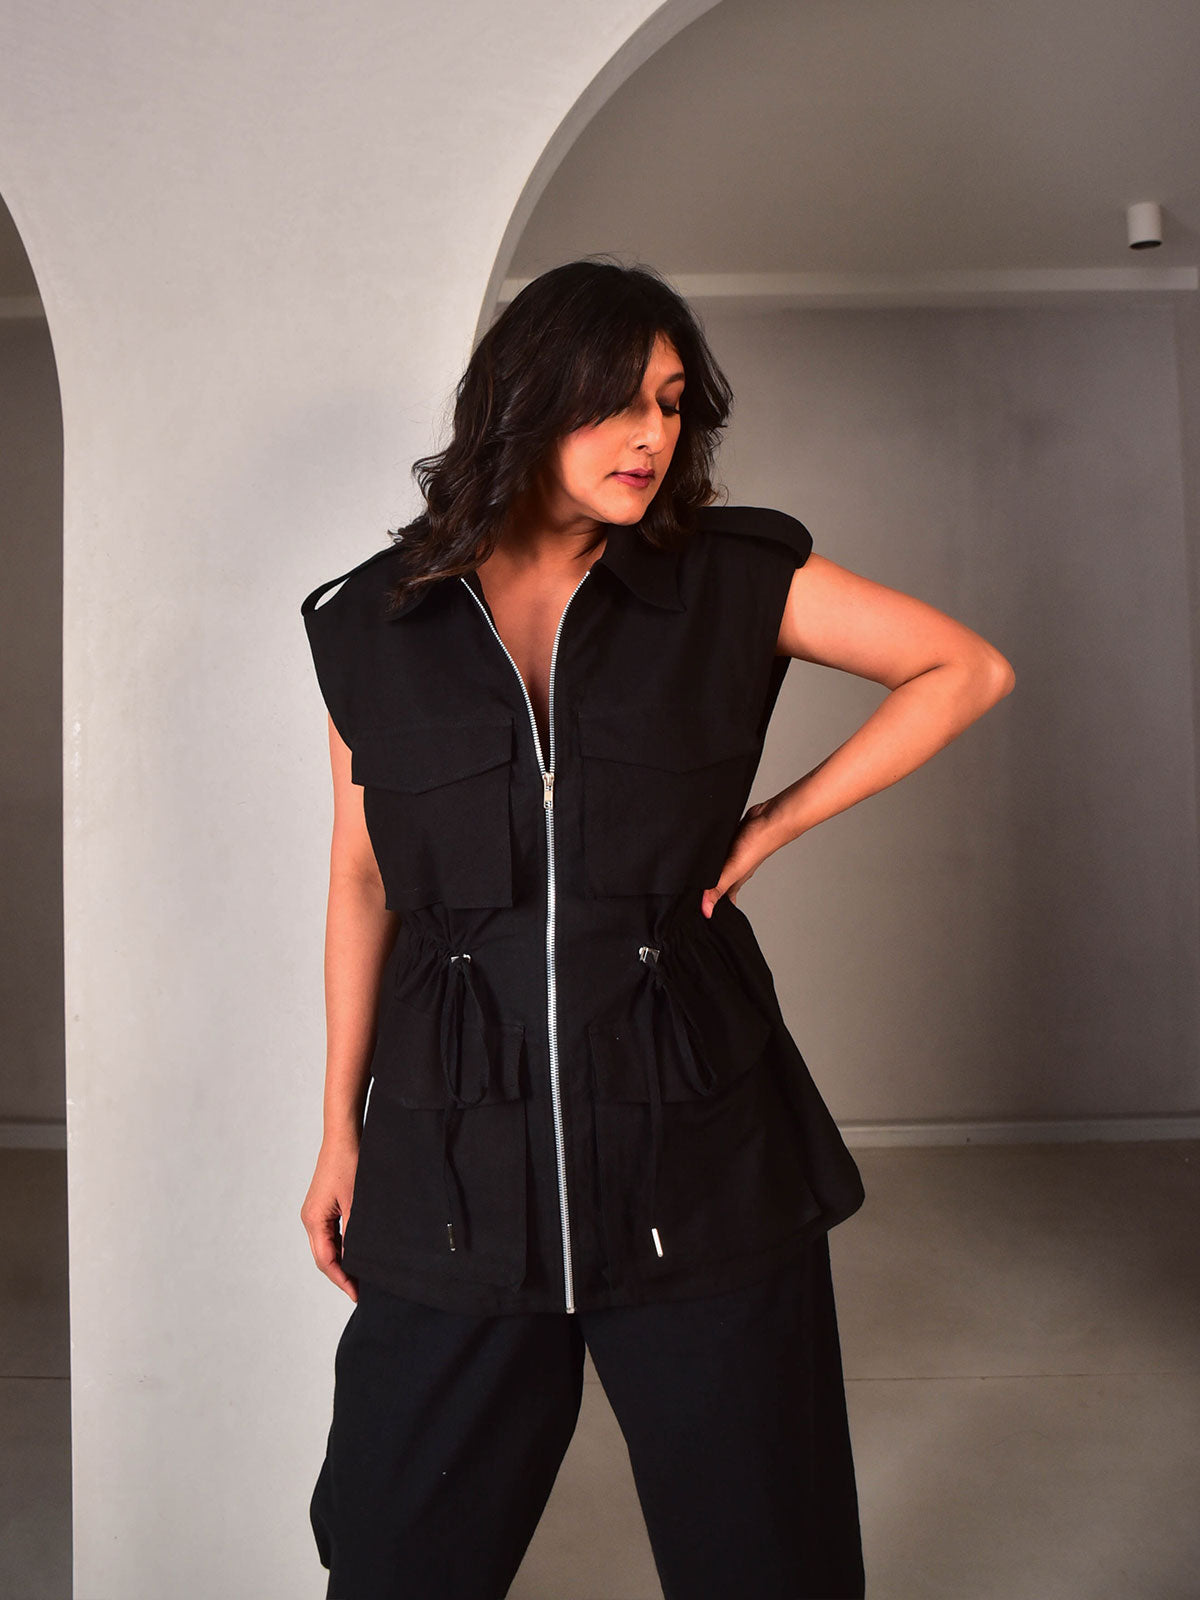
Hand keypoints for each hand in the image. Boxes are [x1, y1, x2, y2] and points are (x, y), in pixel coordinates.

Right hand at [300, 1132, 360, 1300]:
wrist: (343, 1136)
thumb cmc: (348, 1163)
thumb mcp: (356, 1201)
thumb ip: (355, 1232)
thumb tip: (358, 1260)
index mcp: (314, 1220)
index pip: (326, 1261)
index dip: (342, 1280)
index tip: (357, 1295)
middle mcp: (310, 1219)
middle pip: (324, 1257)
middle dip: (342, 1275)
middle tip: (362, 1290)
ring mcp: (316, 1213)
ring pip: (328, 1246)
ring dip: (343, 1261)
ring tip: (362, 1275)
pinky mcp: (324, 1206)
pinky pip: (332, 1233)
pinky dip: (343, 1246)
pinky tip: (358, 1252)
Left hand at [700, 800, 780, 917]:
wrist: (769, 818)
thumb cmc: (758, 844)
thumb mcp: (733, 870)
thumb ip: (717, 889)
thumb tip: (706, 912)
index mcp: (735, 880)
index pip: (724, 900)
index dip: (714, 908)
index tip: (703, 916)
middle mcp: (734, 868)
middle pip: (718, 883)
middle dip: (707, 891)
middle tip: (692, 897)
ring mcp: (733, 853)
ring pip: (718, 866)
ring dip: (708, 871)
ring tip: (694, 876)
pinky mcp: (730, 839)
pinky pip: (718, 850)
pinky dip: (711, 853)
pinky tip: (703, 851)